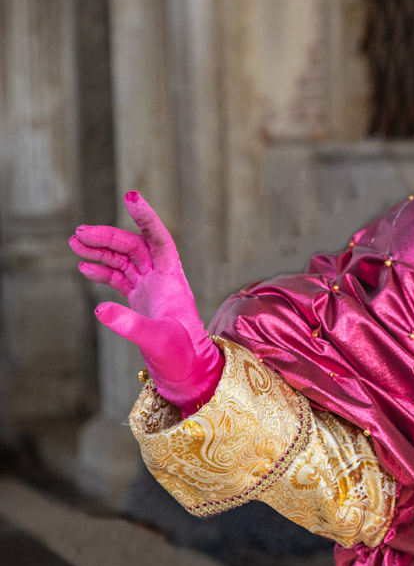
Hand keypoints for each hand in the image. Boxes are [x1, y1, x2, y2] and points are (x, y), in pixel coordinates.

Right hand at [69, 191, 222, 413]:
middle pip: (135, 246)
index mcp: (171, 279)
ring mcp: (152, 288)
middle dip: (107, 236)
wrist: (187, 369)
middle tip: (78, 233)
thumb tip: (100, 309)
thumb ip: (129, 325)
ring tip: (74, 243)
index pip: (160, 239)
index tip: (130, 196)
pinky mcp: (143, 299)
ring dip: (101, 250)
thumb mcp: (155, 340)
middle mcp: (163, 278)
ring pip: (126, 260)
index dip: (146, 217)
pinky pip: (121, 277)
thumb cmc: (180, 354)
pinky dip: (103, 270)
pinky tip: (84, 266)